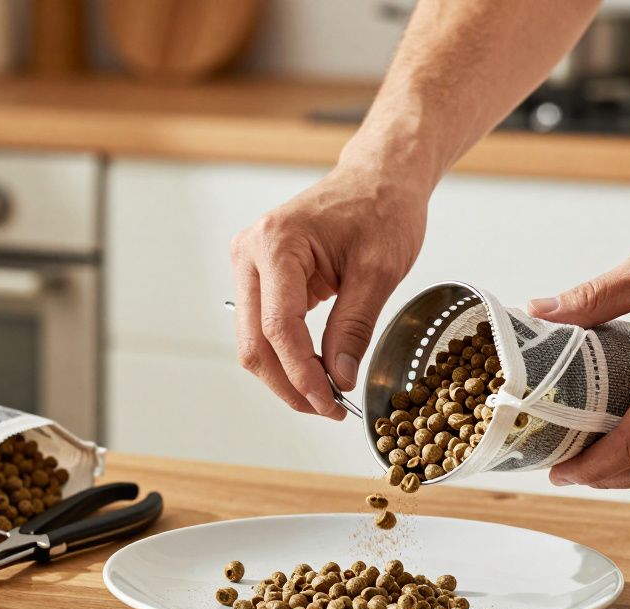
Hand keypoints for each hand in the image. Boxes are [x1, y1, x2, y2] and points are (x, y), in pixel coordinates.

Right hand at [230, 164, 427, 418]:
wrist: (377, 178)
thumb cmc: (381, 207)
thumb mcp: (379, 271)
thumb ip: (354, 328)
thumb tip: (340, 379)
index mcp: (276, 243)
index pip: (278, 327)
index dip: (302, 374)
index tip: (331, 404)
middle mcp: (250, 253)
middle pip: (254, 342)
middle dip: (289, 384)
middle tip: (328, 409)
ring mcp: (248, 265)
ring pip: (254, 341)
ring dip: (286, 374)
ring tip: (326, 394)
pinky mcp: (258, 277)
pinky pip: (264, 328)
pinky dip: (289, 355)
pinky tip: (318, 370)